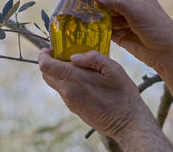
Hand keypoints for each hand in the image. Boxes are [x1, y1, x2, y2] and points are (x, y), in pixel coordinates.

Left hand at [38, 49, 172, 150]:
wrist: (128, 124)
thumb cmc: (123, 95)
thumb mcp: (113, 69)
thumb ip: (92, 58)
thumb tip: (74, 57)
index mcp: (73, 79)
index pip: (45, 65)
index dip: (43, 54)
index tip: (51, 49)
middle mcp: (67, 91)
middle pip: (46, 74)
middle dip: (50, 62)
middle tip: (64, 56)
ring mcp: (69, 102)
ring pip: (54, 83)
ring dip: (60, 73)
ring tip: (78, 68)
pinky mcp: (73, 108)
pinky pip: (64, 92)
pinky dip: (67, 83)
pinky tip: (84, 81)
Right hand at [93, 0, 172, 72]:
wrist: (165, 52)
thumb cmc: (157, 27)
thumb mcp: (136, 9)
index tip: (92, 4)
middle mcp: (125, 2)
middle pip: (101, 2)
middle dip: (99, 11)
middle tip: (100, 17)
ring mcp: (120, 17)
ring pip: (100, 17)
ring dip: (104, 23)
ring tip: (119, 27)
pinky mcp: (117, 31)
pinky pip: (103, 29)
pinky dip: (105, 32)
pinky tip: (117, 34)